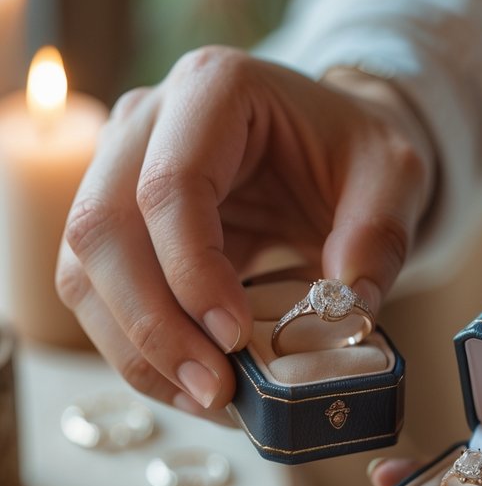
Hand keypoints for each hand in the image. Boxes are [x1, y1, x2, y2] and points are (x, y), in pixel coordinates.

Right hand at [56, 51, 431, 413]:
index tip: (233, 336)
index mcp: (214, 88)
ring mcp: (116, 170)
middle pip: (102, 228)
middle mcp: (145, 121)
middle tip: (213, 387)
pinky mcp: (115, 224)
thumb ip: (378, 236)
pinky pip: (97, 294)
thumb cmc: (354, 151)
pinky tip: (190, 385)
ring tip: (206, 397)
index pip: (169, 186)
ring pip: (83, 269)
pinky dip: (137, 350)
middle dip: (150, 323)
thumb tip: (345, 310)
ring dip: (135, 347)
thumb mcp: (394, 176)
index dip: (191, 271)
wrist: (332, 144)